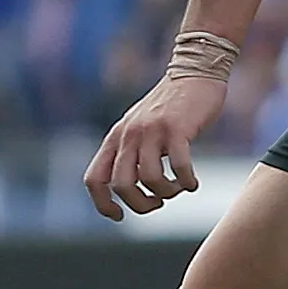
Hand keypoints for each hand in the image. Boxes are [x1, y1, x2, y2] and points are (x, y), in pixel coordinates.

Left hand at [85, 75, 224, 220]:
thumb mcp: (138, 128)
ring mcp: (152, 130)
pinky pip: (179, 167)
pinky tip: (192, 182)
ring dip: (167, 193)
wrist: (193, 73)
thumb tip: (129, 191)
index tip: (120, 215)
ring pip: (150, 179)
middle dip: (140, 205)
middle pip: (121, 186)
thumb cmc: (168, 108)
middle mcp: (129, 134)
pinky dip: (187, 182)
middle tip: (158, 203)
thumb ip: (130, 153)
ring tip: (178, 187)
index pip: (94, 178)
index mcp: (116, 137)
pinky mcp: (176, 128)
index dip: (102, 204)